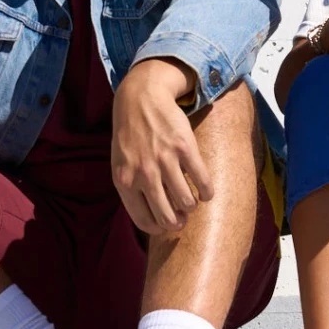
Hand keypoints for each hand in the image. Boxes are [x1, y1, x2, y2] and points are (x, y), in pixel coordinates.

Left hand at [111, 61, 213, 234]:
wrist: (140, 99)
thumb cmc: (130, 136)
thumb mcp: (120, 164)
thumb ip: (131, 189)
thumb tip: (151, 218)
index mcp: (125, 182)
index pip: (144, 220)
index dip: (159, 229)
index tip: (168, 227)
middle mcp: (144, 174)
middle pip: (167, 217)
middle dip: (178, 222)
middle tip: (183, 217)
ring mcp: (165, 161)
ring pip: (186, 202)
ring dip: (192, 206)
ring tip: (193, 201)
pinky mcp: (184, 148)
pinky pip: (202, 180)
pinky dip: (207, 191)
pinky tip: (207, 192)